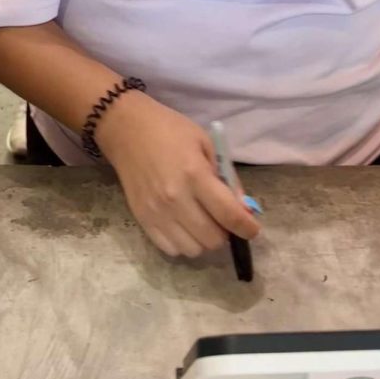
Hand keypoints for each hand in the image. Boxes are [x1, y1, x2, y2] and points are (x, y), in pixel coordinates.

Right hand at [96, 93, 259, 257]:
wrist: (126, 129)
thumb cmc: (169, 130)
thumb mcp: (205, 142)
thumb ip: (225, 177)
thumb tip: (243, 208)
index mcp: (194, 174)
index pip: (228, 214)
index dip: (247, 228)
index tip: (252, 229)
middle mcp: (175, 198)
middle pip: (212, 238)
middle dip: (225, 232)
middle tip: (223, 218)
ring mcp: (157, 212)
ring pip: (193, 249)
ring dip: (204, 240)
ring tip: (202, 221)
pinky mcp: (142, 220)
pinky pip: (171, 249)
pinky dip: (183, 243)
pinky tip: (184, 226)